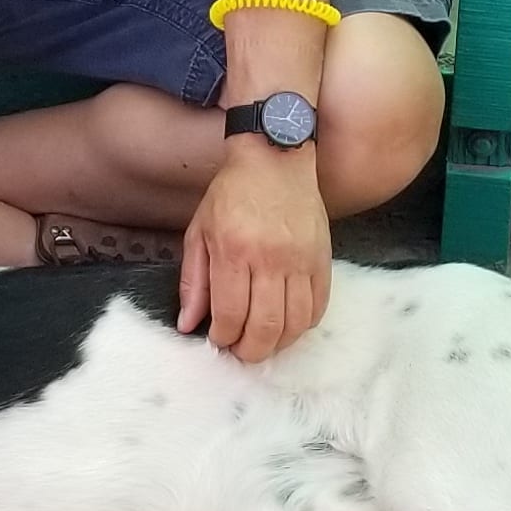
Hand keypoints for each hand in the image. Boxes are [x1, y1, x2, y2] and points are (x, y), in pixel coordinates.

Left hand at [180, 143, 330, 363]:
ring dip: (277, 344)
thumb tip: (187, 324)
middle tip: (240, 351)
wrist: (274, 159)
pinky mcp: (322, 259)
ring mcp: (301, 260)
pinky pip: (318, 306)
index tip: (218, 340)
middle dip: (250, 350)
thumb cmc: (231, 195)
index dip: (223, 337)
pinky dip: (303, 325)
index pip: (230, 314)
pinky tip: (287, 324)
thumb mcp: (199, 232)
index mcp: (233, 251)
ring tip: (263, 342)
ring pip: (295, 323)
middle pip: (265, 327)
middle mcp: (270, 259)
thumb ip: (194, 282)